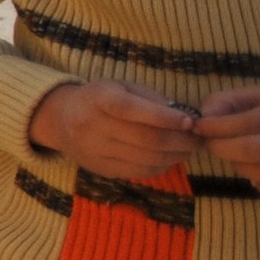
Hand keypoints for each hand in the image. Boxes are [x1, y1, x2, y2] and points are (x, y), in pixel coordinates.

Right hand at [27, 79, 196, 180]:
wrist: (61, 120)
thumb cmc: (99, 98)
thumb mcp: (121, 87)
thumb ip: (151, 100)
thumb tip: (185, 119)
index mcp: (99, 99)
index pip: (134, 111)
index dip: (167, 118)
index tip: (192, 121)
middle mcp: (93, 126)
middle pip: (147, 140)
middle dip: (181, 141)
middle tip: (199, 139)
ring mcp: (96, 151)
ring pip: (148, 159)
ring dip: (176, 156)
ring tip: (188, 149)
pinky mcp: (102, 169)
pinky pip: (140, 172)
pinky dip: (162, 166)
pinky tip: (169, 157)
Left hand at [196, 89, 259, 199]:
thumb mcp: (255, 97)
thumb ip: (225, 101)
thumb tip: (203, 117)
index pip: (250, 123)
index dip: (217, 128)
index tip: (198, 128)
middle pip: (255, 150)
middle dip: (223, 149)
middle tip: (212, 145)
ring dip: (239, 166)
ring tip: (235, 156)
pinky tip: (257, 172)